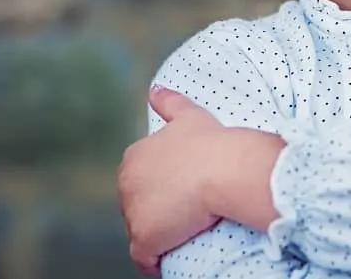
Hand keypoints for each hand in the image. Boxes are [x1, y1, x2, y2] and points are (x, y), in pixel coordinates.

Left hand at [117, 87, 225, 275]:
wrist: (224, 168)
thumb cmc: (211, 142)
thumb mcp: (189, 116)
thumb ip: (169, 102)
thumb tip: (155, 89)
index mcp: (134, 157)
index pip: (140, 180)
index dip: (161, 187)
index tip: (182, 191)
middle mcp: (126, 184)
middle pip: (138, 206)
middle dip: (156, 211)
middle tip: (186, 212)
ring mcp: (133, 213)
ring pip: (142, 231)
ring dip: (159, 234)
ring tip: (184, 233)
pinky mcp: (144, 238)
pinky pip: (145, 259)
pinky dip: (155, 260)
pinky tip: (170, 258)